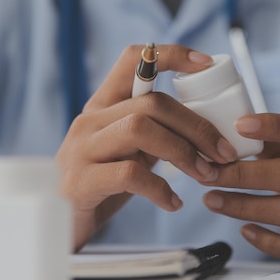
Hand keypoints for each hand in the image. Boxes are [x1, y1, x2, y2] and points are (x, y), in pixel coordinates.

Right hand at [56, 45, 237, 250]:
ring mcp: (81, 149)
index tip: (205, 62)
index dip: (171, 55)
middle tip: (223, 152)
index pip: (132, 60)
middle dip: (195, 126)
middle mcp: (89, 121)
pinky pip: (130, 175)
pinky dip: (160, 189)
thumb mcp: (126, 151)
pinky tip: (173, 202)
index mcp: (102, 106)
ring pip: (140, 130)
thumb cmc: (100, 186)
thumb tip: (205, 130)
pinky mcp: (80, 182)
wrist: (56, 225)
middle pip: (150, 103)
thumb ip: (153, 135)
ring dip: (183, 152)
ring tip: (204, 174)